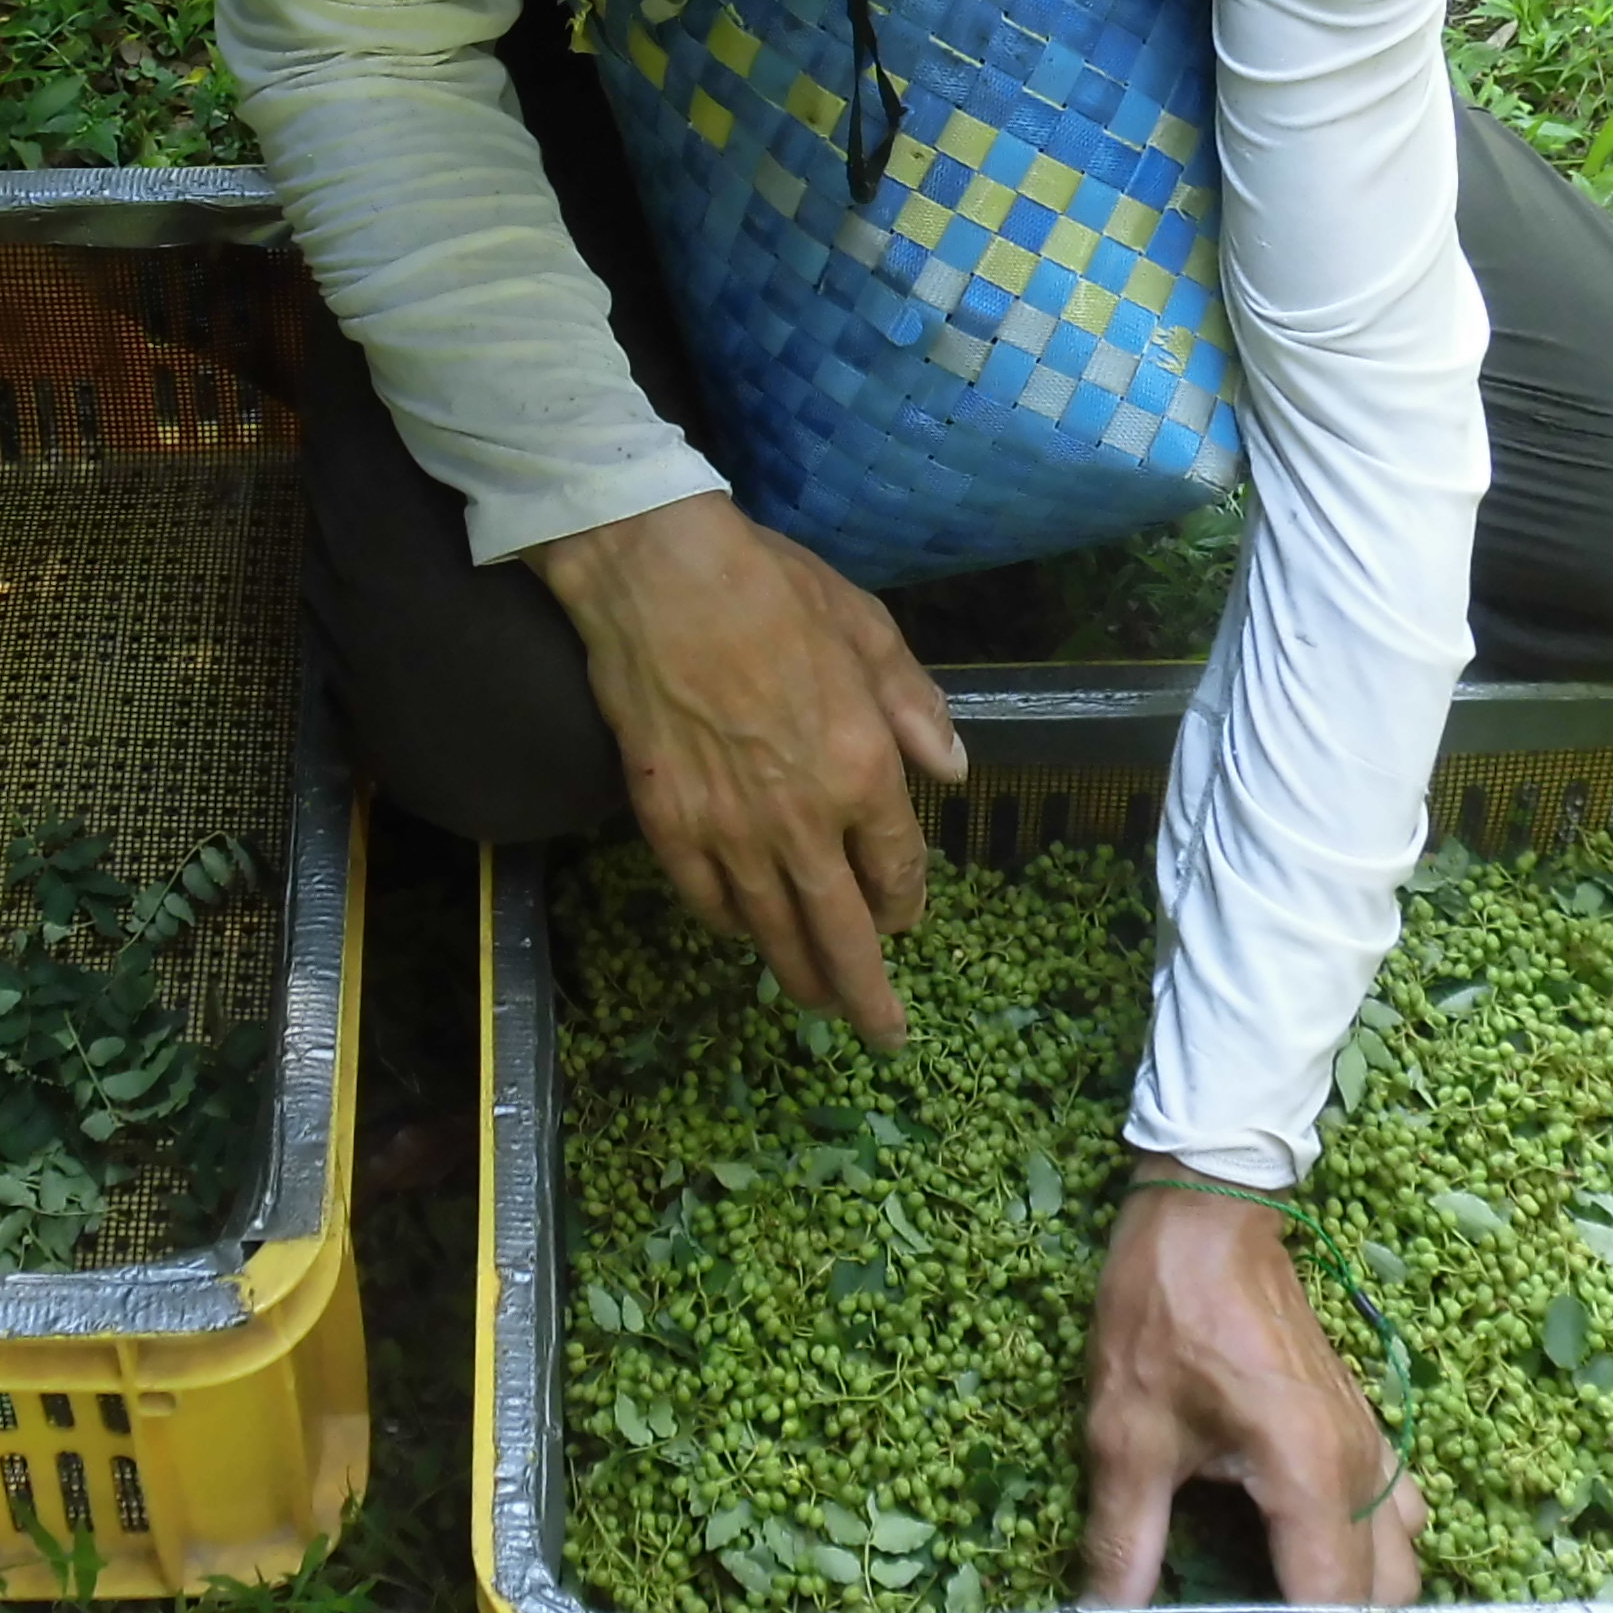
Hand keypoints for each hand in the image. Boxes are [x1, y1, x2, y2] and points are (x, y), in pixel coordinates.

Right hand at [525, 490, 963, 1044]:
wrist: (657, 577)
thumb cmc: (771, 589)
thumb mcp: (869, 629)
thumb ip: (916, 706)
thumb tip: (955, 771)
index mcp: (864, 769)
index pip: (897, 868)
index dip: (906, 905)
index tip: (908, 923)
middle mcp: (803, 819)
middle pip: (841, 934)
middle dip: (865, 994)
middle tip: (882, 1035)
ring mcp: (730, 831)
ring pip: (772, 931)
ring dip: (799, 975)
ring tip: (816, 1001)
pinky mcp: (667, 825)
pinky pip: (705, 901)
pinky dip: (729, 925)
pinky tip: (741, 931)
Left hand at [1079, 1160, 1423, 1608]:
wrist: (1208, 1214)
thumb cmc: (1165, 1312)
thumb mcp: (1127, 1431)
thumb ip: (1122, 1542)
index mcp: (1312, 1478)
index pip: (1332, 1612)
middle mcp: (1362, 1472)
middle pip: (1381, 1603)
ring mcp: (1374, 1449)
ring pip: (1397, 1563)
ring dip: (1358, 1610)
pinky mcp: (1363, 1431)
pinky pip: (1394, 1518)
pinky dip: (1367, 1560)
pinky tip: (1308, 1570)